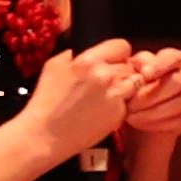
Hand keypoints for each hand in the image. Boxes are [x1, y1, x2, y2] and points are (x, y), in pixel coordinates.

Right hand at [14, 38, 138, 168]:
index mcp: (88, 61)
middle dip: (120, 71)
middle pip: (129, 65)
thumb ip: (72, 55)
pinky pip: (130, 102)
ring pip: (134, 83)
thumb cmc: (46, 102)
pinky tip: (102, 109)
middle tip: (104, 82)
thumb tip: (80, 50)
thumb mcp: (52, 67)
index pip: (121, 46)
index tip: (113, 60)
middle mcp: (105, 76)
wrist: (45, 134)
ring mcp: (115, 95)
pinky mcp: (120, 113)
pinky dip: (121, 104)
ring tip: (104, 96)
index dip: (117, 53)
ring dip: (124, 87)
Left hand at [113, 47, 180, 150]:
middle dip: (152, 94)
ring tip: (131, 116)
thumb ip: (134, 68)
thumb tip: (139, 69)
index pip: (172, 57)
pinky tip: (140, 123)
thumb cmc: (133, 88)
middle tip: (131, 104)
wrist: (140, 114)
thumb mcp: (129, 74)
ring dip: (152, 112)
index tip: (145, 74)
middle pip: (178, 81)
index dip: (160, 66)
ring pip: (180, 103)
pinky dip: (158, 123)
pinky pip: (180, 119)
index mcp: (174, 58)